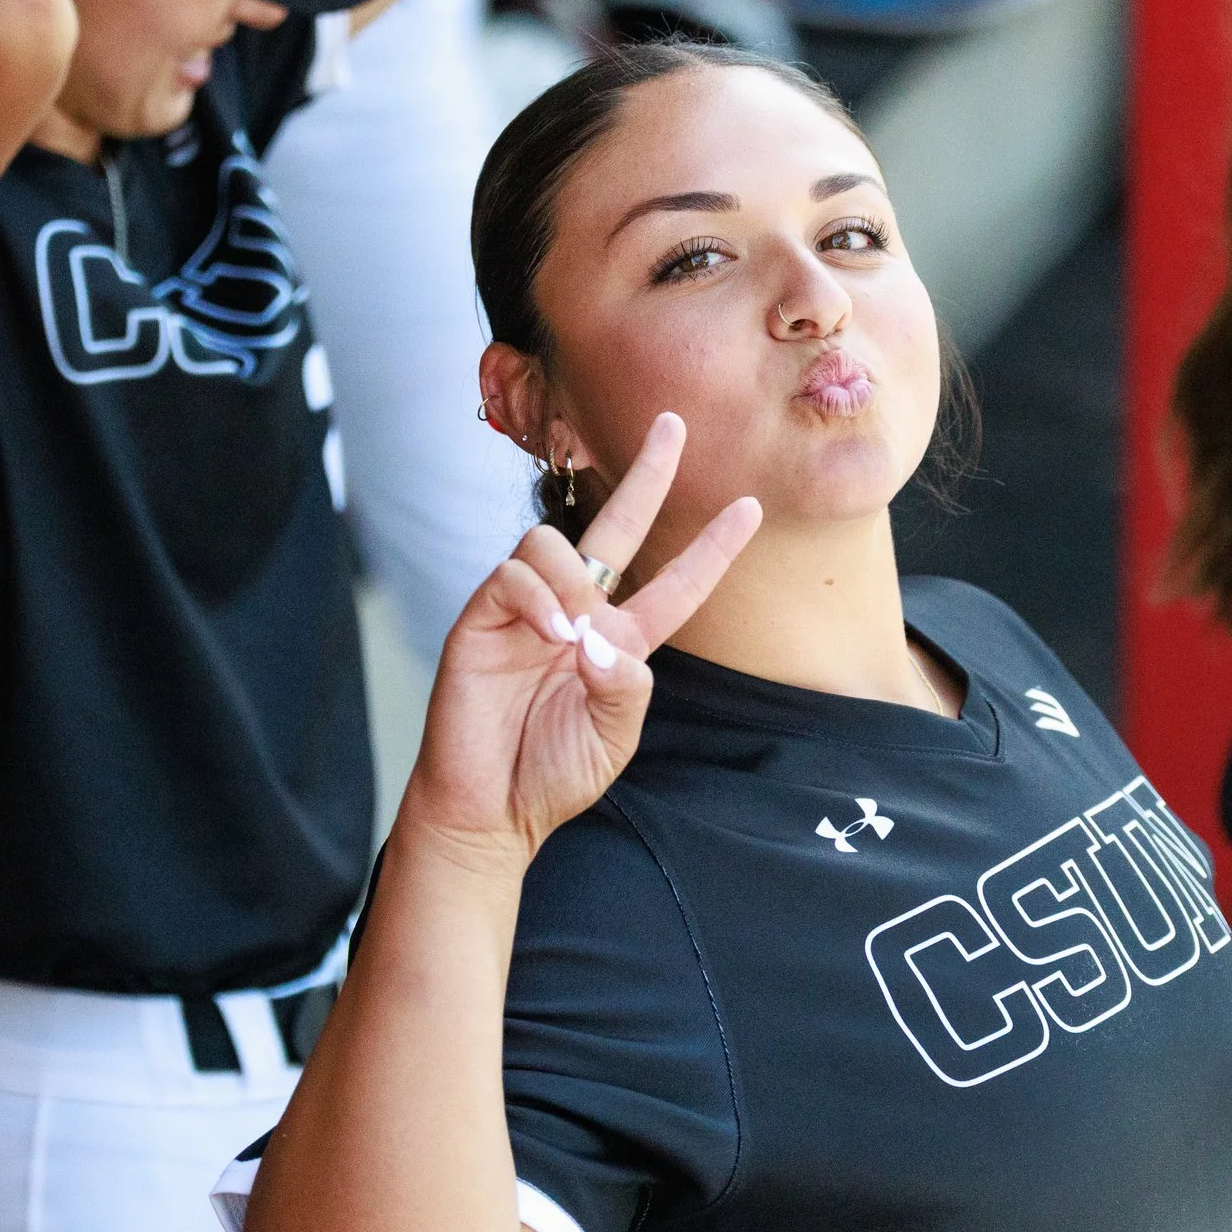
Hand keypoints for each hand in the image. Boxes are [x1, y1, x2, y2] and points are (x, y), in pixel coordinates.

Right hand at [402, 413, 760, 873]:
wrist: (489, 807)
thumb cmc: (552, 775)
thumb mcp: (613, 737)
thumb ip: (625, 686)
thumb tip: (600, 633)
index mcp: (620, 642)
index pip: (674, 584)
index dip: (712, 549)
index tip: (750, 508)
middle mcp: (578, 613)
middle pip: (616, 526)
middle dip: (647, 473)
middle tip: (675, 424)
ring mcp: (528, 610)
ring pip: (552, 544)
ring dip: (571, 577)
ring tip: (570, 631)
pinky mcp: (481, 618)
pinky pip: (511, 575)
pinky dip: (534, 598)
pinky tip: (546, 632)